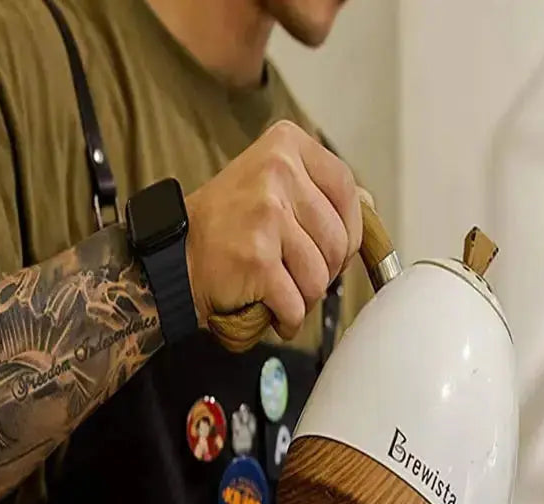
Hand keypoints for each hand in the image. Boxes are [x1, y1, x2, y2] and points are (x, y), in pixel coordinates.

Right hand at [184, 119, 361, 340]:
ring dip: (304, 298)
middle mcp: (277, 173)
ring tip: (279, 290)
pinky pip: (296, 303)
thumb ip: (319, 191)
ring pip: (319, 277)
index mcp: (286, 145)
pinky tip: (270, 309)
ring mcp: (267, 215)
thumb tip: (368, 203)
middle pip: (338, 241)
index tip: (332, 249)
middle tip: (295, 274)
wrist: (175, 256)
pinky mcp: (258, 258)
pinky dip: (287, 318)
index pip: (348, 191)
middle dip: (324, 271)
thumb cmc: (226, 225)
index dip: (349, 231)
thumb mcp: (272, 185)